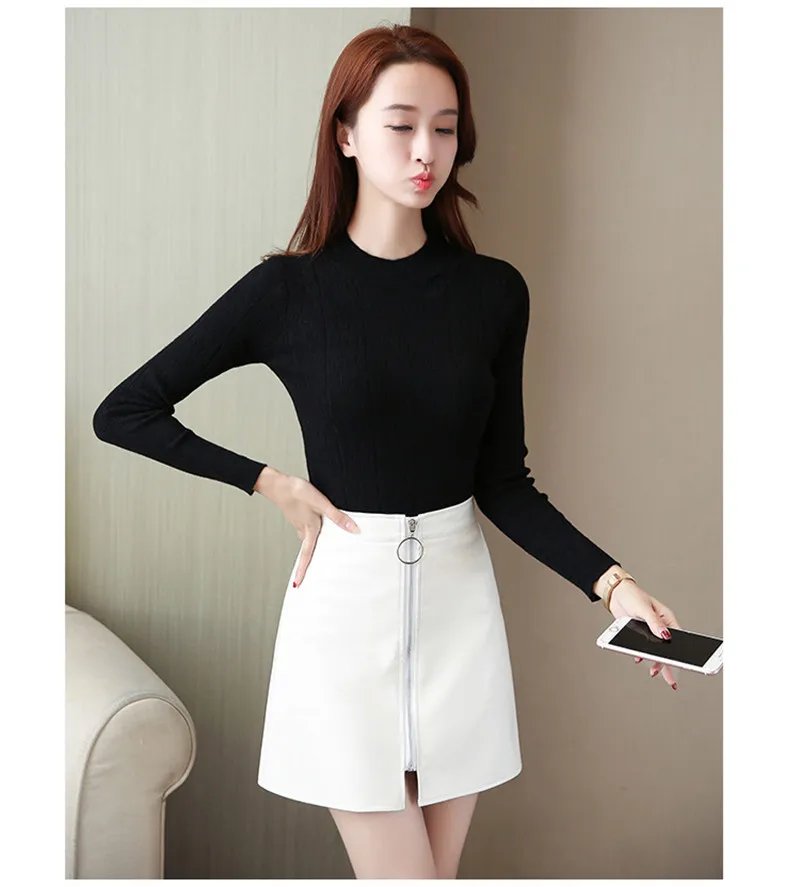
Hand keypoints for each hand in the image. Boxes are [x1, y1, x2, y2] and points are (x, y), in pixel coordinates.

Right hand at [255, 469, 360, 586]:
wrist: (278, 483)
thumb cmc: (297, 492)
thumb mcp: (321, 503)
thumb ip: (338, 517)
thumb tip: (353, 530)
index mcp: (308, 531)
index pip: (306, 556)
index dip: (302, 571)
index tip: (297, 585)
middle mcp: (302, 530)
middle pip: (307, 550)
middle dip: (308, 563)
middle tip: (309, 576)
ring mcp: (299, 523)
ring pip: (308, 539)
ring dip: (312, 547)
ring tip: (322, 553)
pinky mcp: (298, 515)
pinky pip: (307, 529)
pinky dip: (313, 533)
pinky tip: (319, 527)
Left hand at [607, 580, 681, 690]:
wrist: (615, 594)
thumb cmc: (632, 596)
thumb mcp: (644, 609)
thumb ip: (654, 623)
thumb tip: (665, 635)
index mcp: (667, 619)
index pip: (678, 639)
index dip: (681, 653)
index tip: (683, 664)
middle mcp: (660, 627)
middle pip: (667, 649)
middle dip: (668, 664)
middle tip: (671, 680)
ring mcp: (649, 632)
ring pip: (655, 651)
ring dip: (654, 662)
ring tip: (653, 673)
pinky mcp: (639, 634)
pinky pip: (643, 648)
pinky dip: (641, 655)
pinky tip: (639, 659)